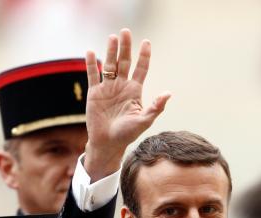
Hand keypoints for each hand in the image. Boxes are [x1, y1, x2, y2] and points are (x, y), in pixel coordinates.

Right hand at [84, 28, 170, 178]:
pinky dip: (91, 64)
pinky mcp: (94, 93)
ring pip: (109, 65)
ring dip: (111, 51)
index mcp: (134, 91)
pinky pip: (93, 75)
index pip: (141, 69)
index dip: (144, 56)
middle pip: (124, 62)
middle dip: (126, 47)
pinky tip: (91, 52)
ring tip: (112, 37)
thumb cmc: (127, 134)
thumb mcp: (144, 121)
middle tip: (126, 31)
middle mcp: (121, 86)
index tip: (146, 42)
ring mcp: (108, 88)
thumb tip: (168, 93)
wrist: (108, 143)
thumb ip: (156, 107)